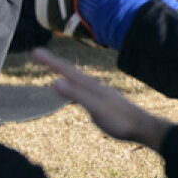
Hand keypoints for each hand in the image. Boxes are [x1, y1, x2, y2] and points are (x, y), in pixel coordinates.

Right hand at [33, 48, 172, 150]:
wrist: (142, 127)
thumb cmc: (119, 120)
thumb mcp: (95, 108)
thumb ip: (76, 95)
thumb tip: (54, 81)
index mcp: (91, 86)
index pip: (66, 70)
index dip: (50, 61)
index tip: (36, 51)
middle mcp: (95, 86)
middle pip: (71, 71)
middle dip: (54, 63)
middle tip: (39, 54)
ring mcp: (100, 93)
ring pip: (77, 79)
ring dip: (64, 72)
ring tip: (54, 68)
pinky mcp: (103, 102)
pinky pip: (83, 89)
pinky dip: (74, 86)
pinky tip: (76, 90)